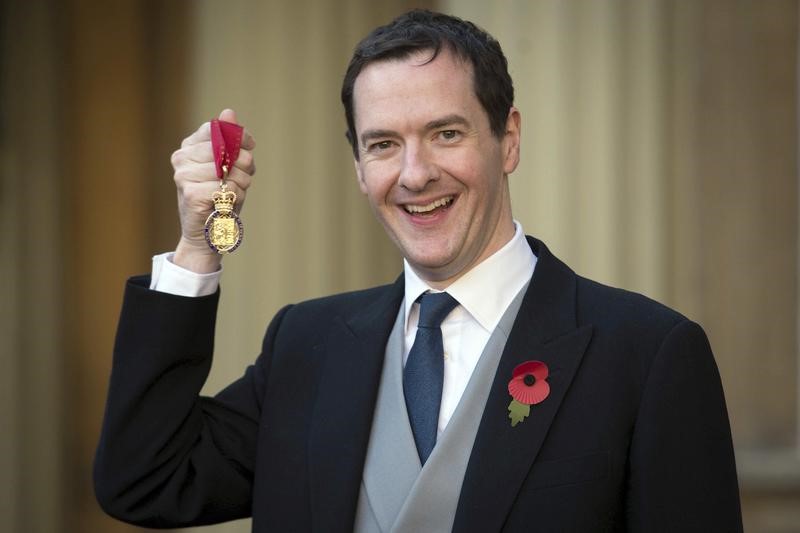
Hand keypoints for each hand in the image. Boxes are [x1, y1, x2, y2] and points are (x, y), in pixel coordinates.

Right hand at [170, 109, 255, 272]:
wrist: (207, 234)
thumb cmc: (220, 197)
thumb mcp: (229, 166)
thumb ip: (230, 140)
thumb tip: (228, 112)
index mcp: (188, 147)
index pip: (217, 128)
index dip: (239, 137)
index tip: (249, 147)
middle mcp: (181, 158)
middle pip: (227, 147)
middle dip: (244, 163)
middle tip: (241, 178)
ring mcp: (183, 176)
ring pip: (229, 168)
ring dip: (242, 182)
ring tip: (232, 193)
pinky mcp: (191, 194)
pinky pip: (226, 186)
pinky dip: (235, 196)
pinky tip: (228, 204)